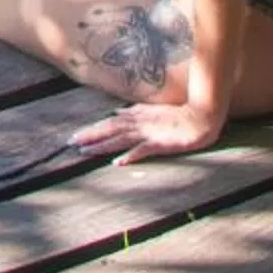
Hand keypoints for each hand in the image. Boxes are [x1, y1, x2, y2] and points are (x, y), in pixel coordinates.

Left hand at [68, 102, 223, 163]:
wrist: (201, 118)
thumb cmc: (179, 115)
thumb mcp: (153, 110)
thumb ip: (136, 111)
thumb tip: (117, 111)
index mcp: (137, 115)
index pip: (110, 122)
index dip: (92, 129)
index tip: (76, 136)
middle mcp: (140, 122)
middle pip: (110, 129)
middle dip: (90, 136)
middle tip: (70, 142)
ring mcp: (149, 133)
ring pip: (120, 139)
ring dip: (102, 146)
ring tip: (84, 152)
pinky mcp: (160, 143)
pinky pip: (142, 150)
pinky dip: (129, 155)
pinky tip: (117, 162)